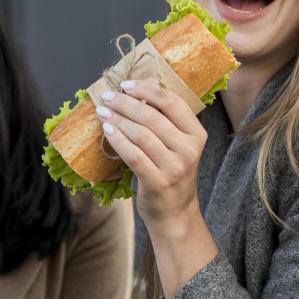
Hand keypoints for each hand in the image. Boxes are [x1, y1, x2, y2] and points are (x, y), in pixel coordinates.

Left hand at [100, 80, 217, 298]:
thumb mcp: (178, 147)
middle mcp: (188, 149)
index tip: (126, 84)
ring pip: (141, 133)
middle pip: (152, 116)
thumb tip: (131, 96)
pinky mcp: (157, 181)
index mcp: (196, 134)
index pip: (172, 102)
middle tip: (107, 96)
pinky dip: (117, 140)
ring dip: (117, 119)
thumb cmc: (171, 175)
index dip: (147, 90)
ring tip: (102, 112)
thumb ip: (165, 125)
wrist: (175, 214)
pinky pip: (133, 155)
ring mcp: (174, 166)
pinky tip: (107, 131)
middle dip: (125, 102)